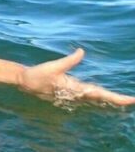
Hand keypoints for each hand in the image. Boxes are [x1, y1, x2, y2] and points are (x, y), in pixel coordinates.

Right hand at [19, 48, 134, 105]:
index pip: (100, 94)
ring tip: (122, 99)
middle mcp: (77, 93)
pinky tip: (101, 96)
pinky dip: (97, 96)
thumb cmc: (39, 74)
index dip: (116, 98)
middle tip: (132, 100)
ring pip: (95, 98)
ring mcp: (73, 94)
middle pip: (101, 98)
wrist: (26, 82)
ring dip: (108, 99)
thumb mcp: (54, 66)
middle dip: (116, 100)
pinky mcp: (69, 91)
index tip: (130, 100)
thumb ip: (69, 60)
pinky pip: (87, 96)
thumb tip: (81, 51)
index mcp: (76, 88)